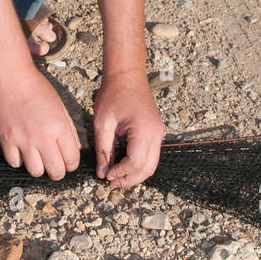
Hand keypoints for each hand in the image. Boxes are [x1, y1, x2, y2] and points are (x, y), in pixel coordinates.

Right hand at [0, 66, 81, 179]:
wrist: (10, 77)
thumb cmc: (36, 88)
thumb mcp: (60, 107)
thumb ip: (69, 130)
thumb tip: (75, 149)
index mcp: (59, 127)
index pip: (72, 160)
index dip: (72, 163)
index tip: (68, 161)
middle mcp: (42, 136)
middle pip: (56, 172)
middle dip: (58, 171)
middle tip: (55, 164)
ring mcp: (23, 140)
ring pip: (35, 172)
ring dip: (39, 167)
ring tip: (38, 157)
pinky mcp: (6, 140)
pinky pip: (15, 163)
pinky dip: (20, 161)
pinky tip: (22, 151)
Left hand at [94, 71, 164, 188]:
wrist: (127, 75)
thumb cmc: (113, 94)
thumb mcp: (103, 123)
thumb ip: (103, 149)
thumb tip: (102, 172)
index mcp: (144, 130)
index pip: (135, 162)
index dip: (121, 173)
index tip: (106, 176)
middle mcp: (156, 134)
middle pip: (147, 168)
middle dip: (130, 179)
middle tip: (111, 183)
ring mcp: (158, 133)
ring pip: (152, 164)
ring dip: (135, 174)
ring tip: (116, 178)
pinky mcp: (155, 132)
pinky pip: (151, 155)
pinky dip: (139, 164)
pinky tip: (123, 166)